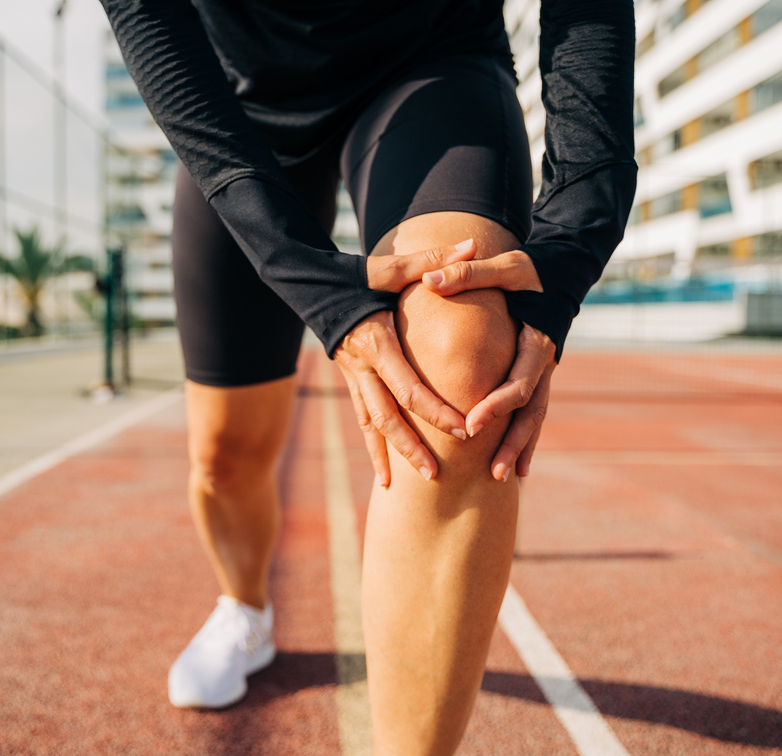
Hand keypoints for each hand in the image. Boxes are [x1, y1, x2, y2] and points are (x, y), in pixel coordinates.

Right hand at [334, 239, 478, 486]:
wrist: (307, 284)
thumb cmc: (354, 275)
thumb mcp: (391, 267)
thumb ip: (434, 260)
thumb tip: (473, 243)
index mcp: (377, 343)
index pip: (409, 387)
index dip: (436, 411)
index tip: (464, 429)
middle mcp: (362, 367)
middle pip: (388, 418)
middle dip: (413, 446)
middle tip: (437, 474)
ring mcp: (353, 378)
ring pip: (372, 426)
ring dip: (392, 455)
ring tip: (410, 485)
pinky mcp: (350, 382)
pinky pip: (362, 421)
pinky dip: (374, 449)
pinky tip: (385, 477)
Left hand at [421, 249, 556, 480]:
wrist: (563, 273)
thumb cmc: (530, 270)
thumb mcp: (502, 267)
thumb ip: (467, 274)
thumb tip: (429, 280)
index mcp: (536, 342)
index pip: (517, 383)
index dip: (496, 406)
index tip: (471, 425)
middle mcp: (544, 363)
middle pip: (530, 412)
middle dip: (512, 442)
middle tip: (493, 471)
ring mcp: (544, 372)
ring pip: (535, 418)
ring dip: (521, 448)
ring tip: (503, 478)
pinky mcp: (537, 376)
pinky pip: (532, 412)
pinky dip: (525, 438)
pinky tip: (516, 465)